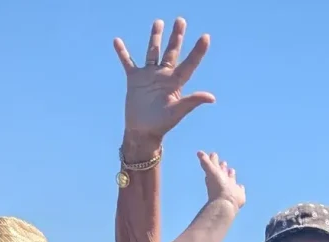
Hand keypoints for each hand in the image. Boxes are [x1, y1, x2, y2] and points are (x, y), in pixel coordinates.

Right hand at [114, 18, 214, 150]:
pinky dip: (122, 52)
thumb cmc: (161, 125)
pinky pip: (128, 62)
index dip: (198, 51)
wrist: (142, 132)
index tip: (206, 37)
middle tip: (181, 20)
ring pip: (153, 52)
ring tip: (158, 22)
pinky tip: (117, 41)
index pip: (189, 63)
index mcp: (175, 83)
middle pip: (172, 52)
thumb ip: (192, 101)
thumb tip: (212, 97)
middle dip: (176, 36)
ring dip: (155, 37)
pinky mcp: (134, 79)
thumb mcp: (177, 112)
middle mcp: (163, 76)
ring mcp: (149, 76)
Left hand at [197, 151, 244, 210]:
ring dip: (231, 175)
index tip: (213, 154)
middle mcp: (222, 182)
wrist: (226, 203)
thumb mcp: (211, 171)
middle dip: (222, 167)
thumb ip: (206, 162)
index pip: (213, 166)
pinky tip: (240, 186)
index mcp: (215, 176)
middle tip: (223, 162)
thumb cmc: (218, 187)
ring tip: (231, 170)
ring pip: (231, 179)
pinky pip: (240, 189)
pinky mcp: (239, 194)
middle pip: (222, 173)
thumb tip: (198, 152)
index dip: (213, 160)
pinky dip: (240, 187)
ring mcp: (231, 188)